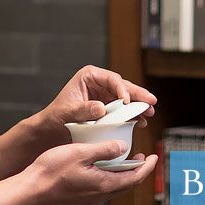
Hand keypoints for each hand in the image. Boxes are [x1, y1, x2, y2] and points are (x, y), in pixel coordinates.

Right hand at [24, 141, 157, 204]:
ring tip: (126, 158)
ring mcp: (90, 198)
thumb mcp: (80, 153)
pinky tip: (104, 166)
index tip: (154, 156)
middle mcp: (100, 195)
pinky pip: (104, 187)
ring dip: (124, 173)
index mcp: (104, 184)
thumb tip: (122, 147)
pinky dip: (111, 176)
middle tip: (144, 157)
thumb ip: (104, 149)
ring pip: (116, 186)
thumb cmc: (52, 170)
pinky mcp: (81, 197)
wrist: (31, 189)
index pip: (134, 177)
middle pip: (127, 184)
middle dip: (138, 170)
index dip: (147, 167)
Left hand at [36, 65, 157, 145]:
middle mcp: (99, 82)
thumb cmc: (56, 116)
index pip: (111, 79)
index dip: (122, 89)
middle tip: (151, 102)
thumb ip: (84, 109)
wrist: (52, 128)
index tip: (127, 102)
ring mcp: (105, 94)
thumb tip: (101, 108)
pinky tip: (140, 121)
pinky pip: (123, 109)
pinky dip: (132, 115)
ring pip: (127, 97)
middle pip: (123, 86)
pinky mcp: (108, 107)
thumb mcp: (68, 112)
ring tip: (149, 113)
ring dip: (138, 105)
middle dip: (138, 94)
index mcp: (89, 76)